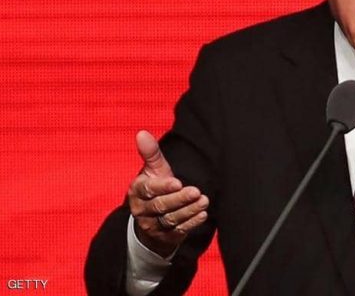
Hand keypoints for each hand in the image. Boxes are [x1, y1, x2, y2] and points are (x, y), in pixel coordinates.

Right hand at [127, 130, 208, 256]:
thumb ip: (151, 153)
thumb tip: (142, 133)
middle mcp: (142, 210)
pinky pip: (179, 230)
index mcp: (137, 191)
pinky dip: (191, 223)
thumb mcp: (153, 170)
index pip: (148, 189)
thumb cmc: (155, 186)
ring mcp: (153, 225)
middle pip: (160, 206)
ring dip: (189, 210)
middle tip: (196, 191)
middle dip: (179, 199)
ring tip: (204, 201)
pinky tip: (202, 214)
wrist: (152, 217)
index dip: (163, 187)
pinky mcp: (166, 236)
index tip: (178, 182)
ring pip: (170, 219)